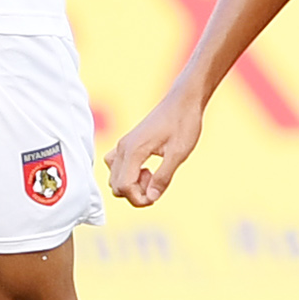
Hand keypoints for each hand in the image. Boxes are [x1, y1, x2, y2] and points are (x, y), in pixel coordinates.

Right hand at [104, 92, 203, 208]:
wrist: (183, 100)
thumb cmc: (183, 123)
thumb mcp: (178, 154)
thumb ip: (163, 178)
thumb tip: (151, 198)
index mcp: (133, 151)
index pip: (124, 187)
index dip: (139, 199)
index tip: (156, 196)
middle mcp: (123, 148)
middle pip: (116, 185)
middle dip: (135, 193)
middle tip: (156, 185)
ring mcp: (123, 145)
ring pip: (115, 177)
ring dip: (131, 184)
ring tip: (153, 176)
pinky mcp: (128, 143)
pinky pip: (117, 166)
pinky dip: (129, 174)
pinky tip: (146, 169)